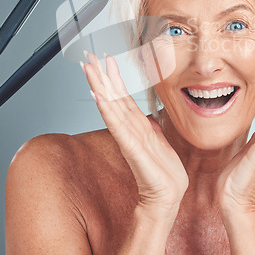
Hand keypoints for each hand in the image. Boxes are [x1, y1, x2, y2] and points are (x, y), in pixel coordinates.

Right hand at [82, 53, 188, 220]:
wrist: (167, 198)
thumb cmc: (163, 173)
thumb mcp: (160, 141)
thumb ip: (151, 127)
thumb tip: (147, 115)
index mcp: (137, 125)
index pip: (122, 96)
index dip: (114, 77)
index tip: (106, 58)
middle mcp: (131, 128)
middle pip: (113, 97)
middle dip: (100, 75)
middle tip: (88, 56)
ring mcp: (130, 138)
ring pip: (113, 107)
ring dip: (100, 86)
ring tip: (89, 69)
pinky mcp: (133, 150)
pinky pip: (119, 126)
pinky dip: (108, 111)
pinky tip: (100, 97)